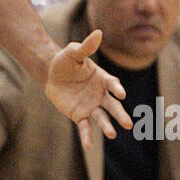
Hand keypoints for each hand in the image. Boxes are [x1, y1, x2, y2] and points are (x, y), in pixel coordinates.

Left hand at [44, 29, 130, 149]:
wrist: (52, 73)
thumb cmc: (65, 60)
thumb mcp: (73, 52)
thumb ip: (86, 46)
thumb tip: (98, 33)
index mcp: (102, 78)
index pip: (112, 84)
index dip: (116, 88)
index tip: (120, 93)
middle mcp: (100, 94)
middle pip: (112, 105)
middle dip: (119, 114)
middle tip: (128, 123)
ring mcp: (91, 106)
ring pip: (102, 118)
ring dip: (107, 126)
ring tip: (113, 134)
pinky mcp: (80, 115)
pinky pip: (85, 127)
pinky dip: (87, 137)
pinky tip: (89, 147)